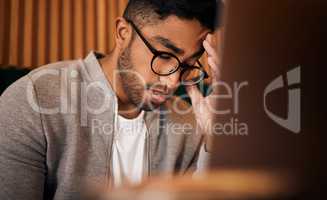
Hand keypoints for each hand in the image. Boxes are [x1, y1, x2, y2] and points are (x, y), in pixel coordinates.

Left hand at [185, 32, 220, 150]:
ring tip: (208, 43)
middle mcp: (226, 85)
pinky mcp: (228, 93)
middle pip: (222, 63)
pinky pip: (224, 77)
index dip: (212, 55)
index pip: (217, 67)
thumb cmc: (209, 122)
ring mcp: (228, 88)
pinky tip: (211, 58)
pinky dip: (218, 66)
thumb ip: (193, 91)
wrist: (215, 134)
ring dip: (215, 53)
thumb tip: (186, 82)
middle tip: (207, 37)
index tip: (205, 45)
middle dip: (214, 49)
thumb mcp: (198, 103)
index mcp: (220, 86)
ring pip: (224, 66)